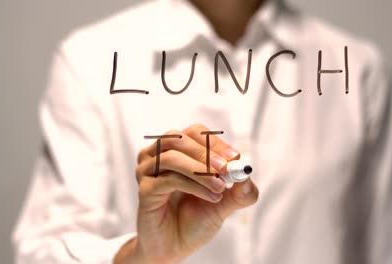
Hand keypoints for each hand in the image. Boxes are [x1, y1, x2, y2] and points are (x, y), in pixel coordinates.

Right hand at [114, 124, 258, 262]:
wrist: (175, 247)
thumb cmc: (195, 220)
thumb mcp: (223, 204)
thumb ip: (238, 190)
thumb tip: (247, 173)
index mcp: (177, 152)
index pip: (194, 133)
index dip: (215, 142)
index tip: (235, 156)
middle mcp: (157, 156)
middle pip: (178, 138)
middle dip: (206, 153)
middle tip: (227, 169)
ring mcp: (147, 172)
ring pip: (172, 157)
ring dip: (200, 170)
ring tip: (220, 188)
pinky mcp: (144, 190)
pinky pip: (168, 180)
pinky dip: (193, 186)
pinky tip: (210, 198)